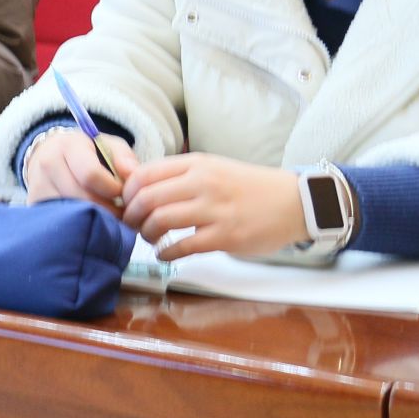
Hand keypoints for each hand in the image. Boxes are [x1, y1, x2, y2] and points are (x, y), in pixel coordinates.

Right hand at [23, 128, 141, 212]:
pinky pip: (62, 222)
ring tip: (108, 218)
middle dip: (108, 210)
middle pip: (84, 199)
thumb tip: (132, 174)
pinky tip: (90, 222)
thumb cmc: (85, 152)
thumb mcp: (106, 145)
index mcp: (68, 146)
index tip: (123, 195)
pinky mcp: (34, 205)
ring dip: (96, 220)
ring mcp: (38, 186)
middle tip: (121, 214)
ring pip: (73, 214)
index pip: (91, 175)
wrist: (47, 154)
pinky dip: (80, 226)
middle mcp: (49, 165)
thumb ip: (123, 157)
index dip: (113, 190)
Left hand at [123, 154, 309, 260]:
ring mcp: (214, 209)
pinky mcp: (225, 236)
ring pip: (161, 220)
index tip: (125, 203)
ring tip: (149, 238)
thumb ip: (180, 175)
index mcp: (196, 163)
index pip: (145, 173)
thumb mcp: (212, 168)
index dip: (127, 192)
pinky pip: (183, 246)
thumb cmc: (248, 186)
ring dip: (146, 234)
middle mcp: (202, 182)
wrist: (293, 202)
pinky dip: (165, 253)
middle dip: (131, 215)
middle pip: (147, 197)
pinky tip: (164, 254)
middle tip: (132, 225)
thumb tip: (139, 185)